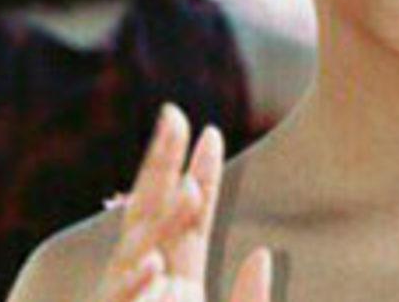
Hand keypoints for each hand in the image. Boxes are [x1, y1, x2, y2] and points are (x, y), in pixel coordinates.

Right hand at [95, 104, 270, 301]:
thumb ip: (251, 298)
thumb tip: (263, 252)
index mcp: (181, 283)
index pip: (192, 220)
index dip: (202, 175)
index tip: (211, 134)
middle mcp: (151, 285)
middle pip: (152, 214)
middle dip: (161, 164)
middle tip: (174, 115)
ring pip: (139, 253)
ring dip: (163, 222)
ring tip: (191, 190)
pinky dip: (134, 285)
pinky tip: (154, 265)